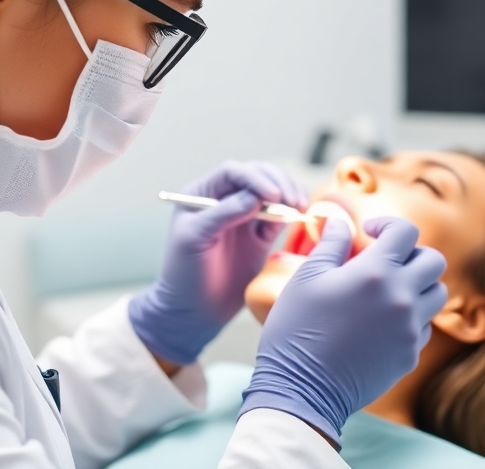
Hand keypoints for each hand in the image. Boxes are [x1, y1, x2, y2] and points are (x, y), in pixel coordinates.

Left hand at [129, 161, 306, 364]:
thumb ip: (223, 214)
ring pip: (272, 193)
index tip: (272, 195)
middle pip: (257, 177)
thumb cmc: (184, 273)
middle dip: (278, 183)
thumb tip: (255, 197)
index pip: (233, 173)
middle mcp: (224, 200)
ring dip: (288, 195)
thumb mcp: (194, 238)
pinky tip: (298, 218)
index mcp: (202, 194)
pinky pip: (279, 217)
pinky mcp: (260, 236)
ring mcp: (244, 217)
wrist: (193, 312)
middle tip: (293, 201)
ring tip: (300, 207)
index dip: (255, 178)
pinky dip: (290, 214)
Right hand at [238, 217, 447, 443]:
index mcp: (375, 273)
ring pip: (436, 294)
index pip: (406, 232)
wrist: (301, 390)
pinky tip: (382, 321)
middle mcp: (401, 298)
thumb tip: (341, 222)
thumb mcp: (306, 278)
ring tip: (389, 290)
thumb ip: (331, 244)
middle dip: (412, 253)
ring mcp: (409, 329)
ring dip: (417, 284)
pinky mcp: (409, 356)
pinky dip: (411, 317)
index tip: (372, 232)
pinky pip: (424, 326)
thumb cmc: (296, 330)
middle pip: (433, 261)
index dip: (389, 225)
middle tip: (387, 260)